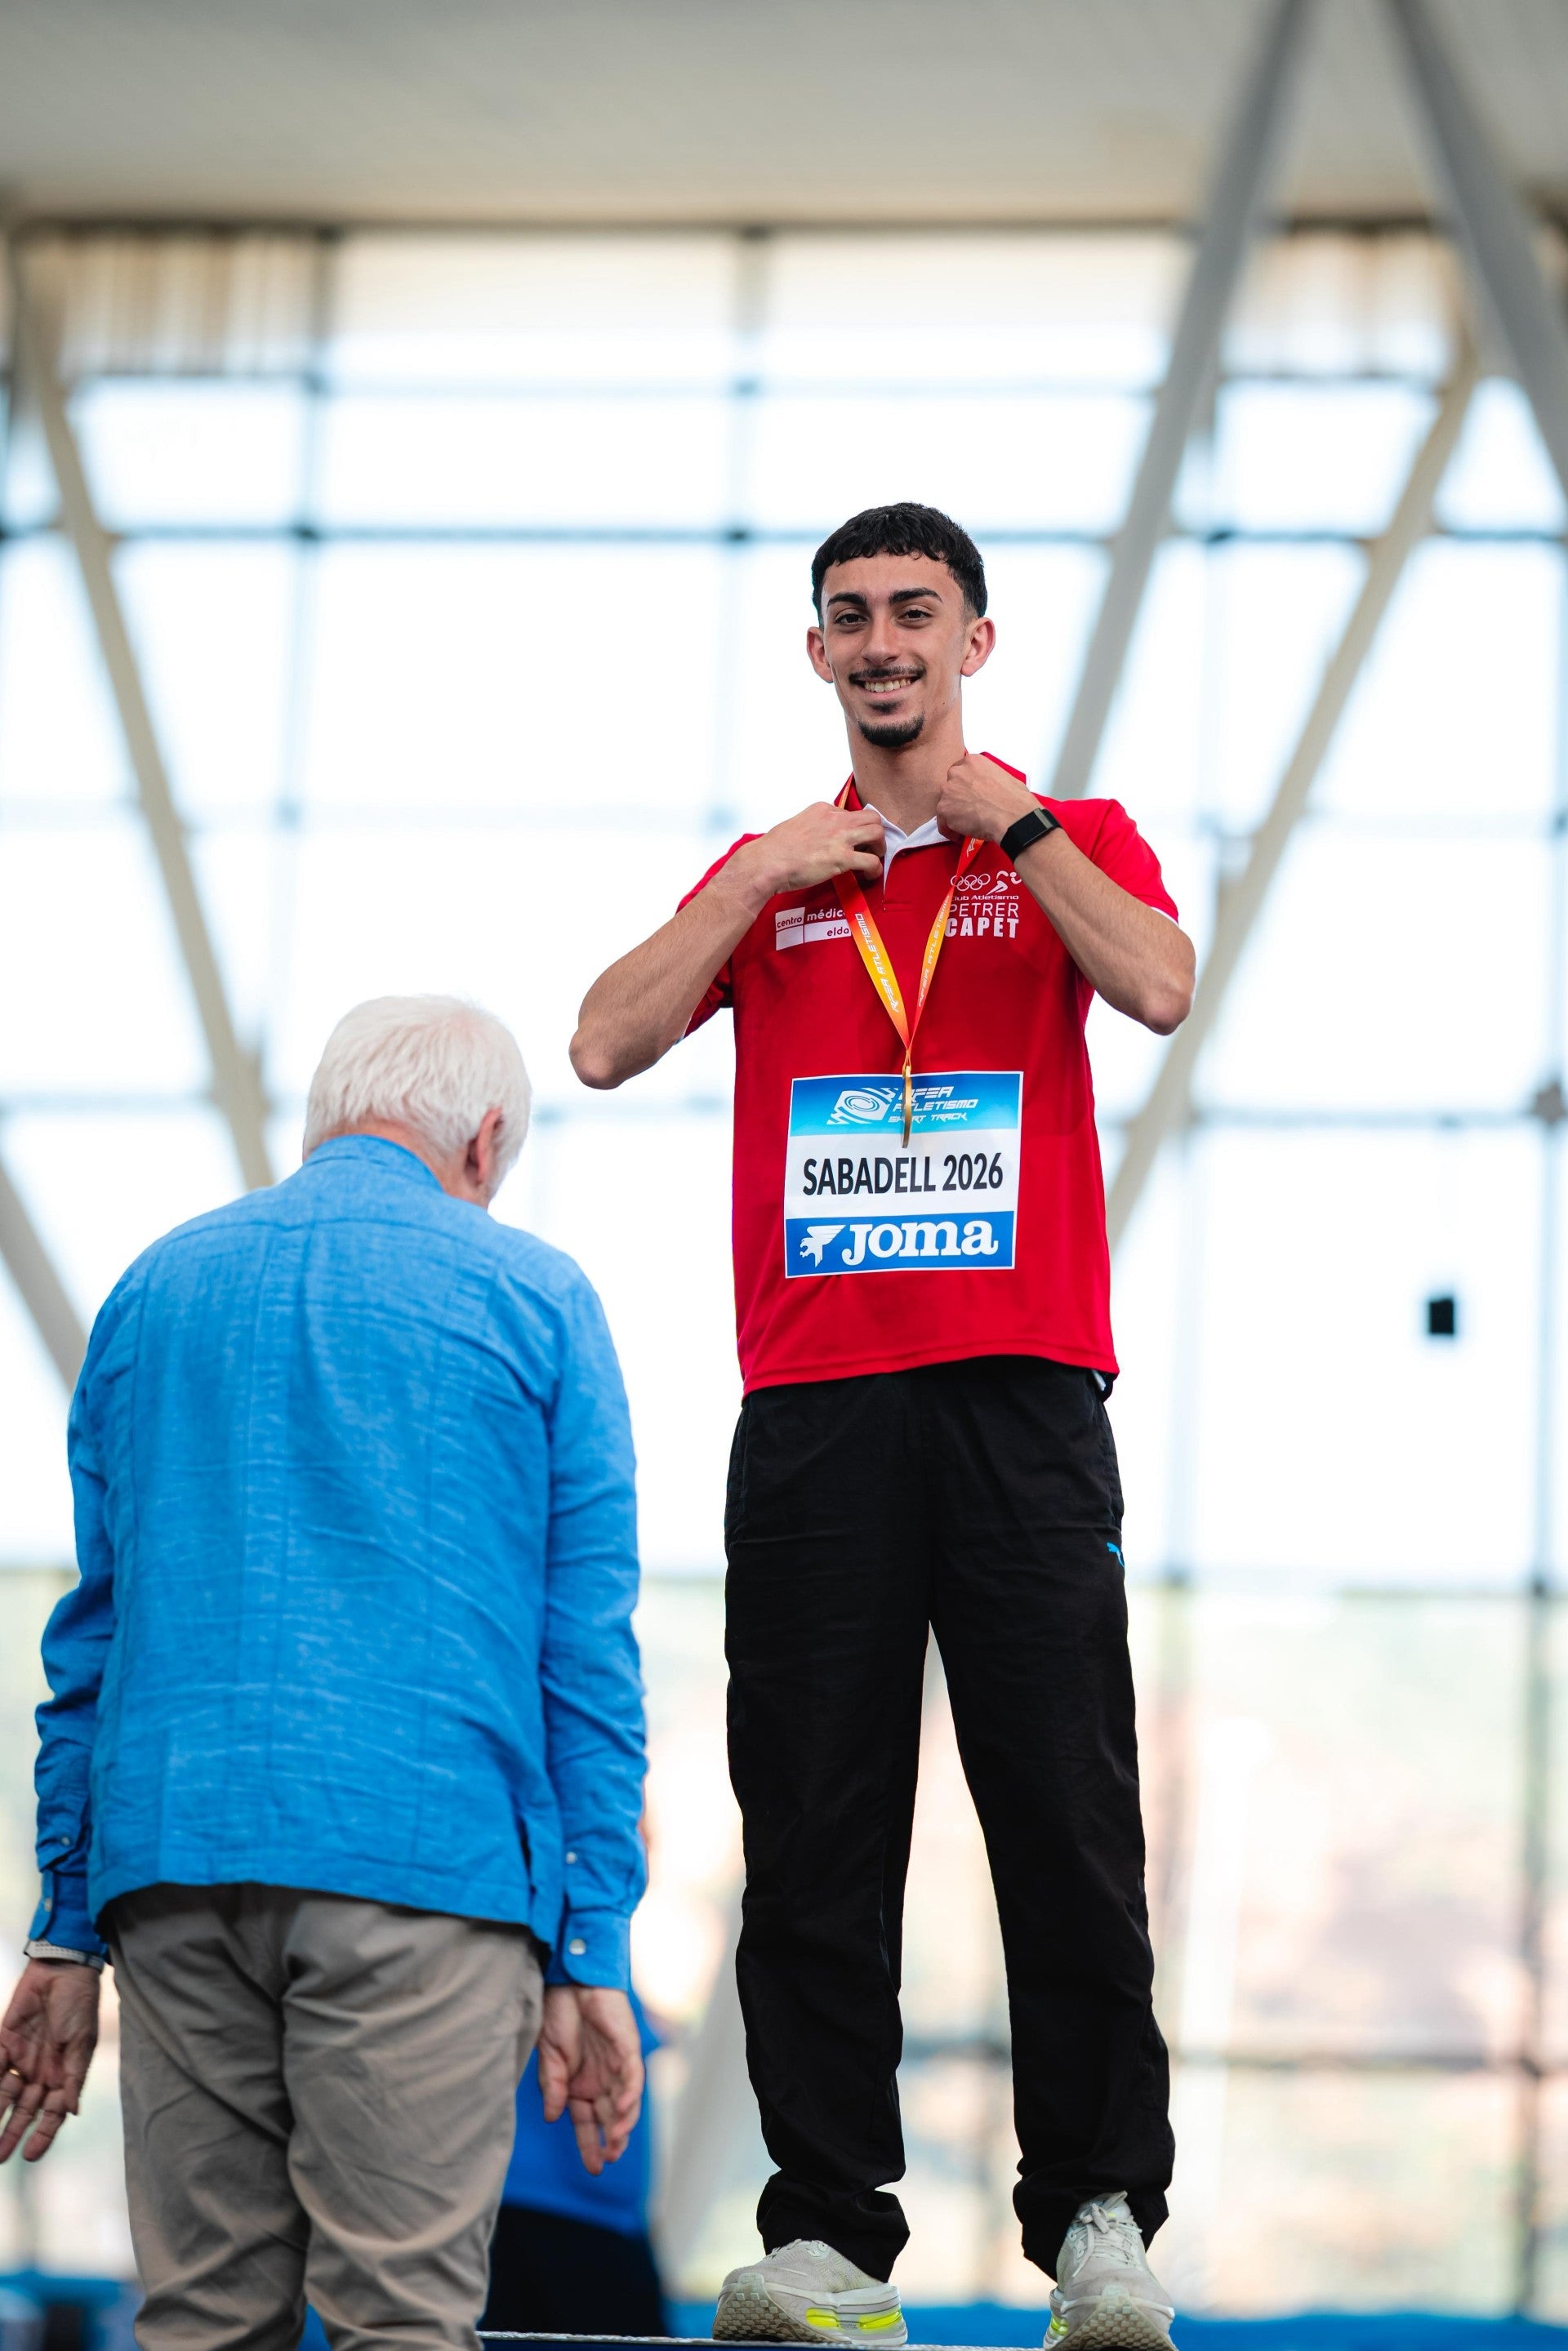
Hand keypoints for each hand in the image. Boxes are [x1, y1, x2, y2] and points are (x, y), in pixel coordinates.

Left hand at [0, 1959, 100, 2162]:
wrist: (61, 1967)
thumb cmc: (79, 2004)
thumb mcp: (81, 2044)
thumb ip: (74, 2078)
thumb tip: (72, 2111)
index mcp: (63, 2074)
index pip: (51, 2112)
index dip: (42, 2134)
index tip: (30, 2156)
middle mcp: (40, 2071)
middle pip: (23, 2110)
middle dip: (11, 2134)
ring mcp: (21, 2058)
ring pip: (4, 2095)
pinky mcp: (4, 2042)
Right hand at [537, 1984, 643, 2175]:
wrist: (568, 1980)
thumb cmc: (557, 2014)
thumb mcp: (548, 2057)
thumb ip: (552, 2087)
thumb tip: (552, 2118)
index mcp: (580, 2086)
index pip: (587, 2123)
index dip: (590, 2145)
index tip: (594, 2169)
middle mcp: (601, 2079)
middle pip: (609, 2118)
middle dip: (611, 2141)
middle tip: (608, 2160)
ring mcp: (615, 2065)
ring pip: (625, 2102)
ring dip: (622, 2123)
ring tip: (616, 2143)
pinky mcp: (627, 2047)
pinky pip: (632, 2075)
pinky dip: (629, 2093)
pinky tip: (622, 2109)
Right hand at [732, 801, 885, 899]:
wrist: (767, 862)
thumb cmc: (774, 849)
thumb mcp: (796, 825)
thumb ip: (813, 828)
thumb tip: (820, 839)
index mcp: (823, 809)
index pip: (850, 813)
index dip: (854, 829)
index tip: (852, 841)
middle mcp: (834, 819)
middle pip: (871, 818)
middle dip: (875, 833)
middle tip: (871, 848)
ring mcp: (839, 838)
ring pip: (877, 833)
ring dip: (880, 847)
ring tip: (873, 859)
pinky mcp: (842, 858)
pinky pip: (871, 861)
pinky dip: (875, 869)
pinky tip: (870, 876)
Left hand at [935, 752, 1037, 846]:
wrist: (1012, 816)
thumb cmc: (1014, 800)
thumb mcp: (1004, 777)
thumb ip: (988, 779)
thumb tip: (990, 790)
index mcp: (973, 762)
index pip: (960, 772)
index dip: (964, 786)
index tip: (968, 795)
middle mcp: (957, 773)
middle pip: (950, 787)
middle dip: (958, 800)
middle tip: (969, 811)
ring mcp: (948, 790)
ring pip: (945, 805)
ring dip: (954, 816)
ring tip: (967, 826)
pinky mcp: (944, 809)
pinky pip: (943, 824)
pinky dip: (951, 832)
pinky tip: (962, 836)